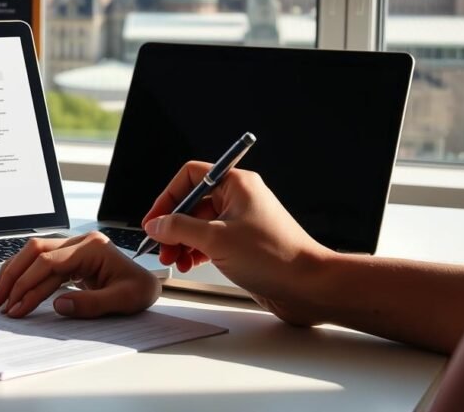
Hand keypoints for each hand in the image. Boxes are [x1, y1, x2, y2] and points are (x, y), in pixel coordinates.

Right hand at [0, 232, 160, 317]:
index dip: (28, 284)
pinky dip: (24, 274)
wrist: (148, 284)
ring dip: (14, 274)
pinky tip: (13, 288)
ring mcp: (73, 246)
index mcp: (92, 247)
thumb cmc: (140, 290)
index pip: (49, 261)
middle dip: (13, 276)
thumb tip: (58, 305)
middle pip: (35, 251)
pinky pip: (40, 261)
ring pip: (33, 253)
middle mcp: (79, 242)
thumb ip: (92, 304)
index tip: (15, 306)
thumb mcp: (124, 301)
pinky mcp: (69, 256)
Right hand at [142, 161, 333, 324]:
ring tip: (173, 259)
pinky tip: (189, 263)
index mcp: (237, 184)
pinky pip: (211, 240)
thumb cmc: (275, 256)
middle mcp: (240, 198)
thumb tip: (157, 225)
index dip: (169, 197)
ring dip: (182, 241)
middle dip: (173, 225)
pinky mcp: (244, 243)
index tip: (155, 219)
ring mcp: (242, 221)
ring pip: (199, 224)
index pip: (191, 176)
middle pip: (192, 202)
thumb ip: (180, 229)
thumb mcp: (216, 240)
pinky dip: (196, 251)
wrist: (308, 286)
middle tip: (161, 246)